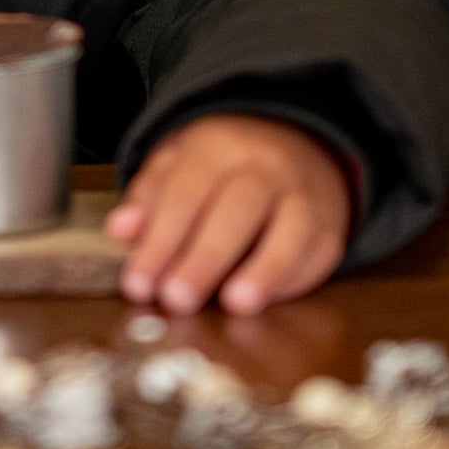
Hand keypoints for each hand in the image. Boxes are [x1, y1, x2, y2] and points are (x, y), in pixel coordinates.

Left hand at [108, 114, 350, 315]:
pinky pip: (317, 251)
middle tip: (177, 298)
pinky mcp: (328, 227)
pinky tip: (267, 299)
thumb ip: (149, 198)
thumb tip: (120, 230)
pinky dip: (294, 278)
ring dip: (263, 269)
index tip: (138, 283)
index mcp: (217, 146)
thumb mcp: (179, 164)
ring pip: (289, 228)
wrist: (298, 144)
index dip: (159, 242)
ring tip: (235, 303)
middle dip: (204, 258)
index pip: (185, 194)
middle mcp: (265, 165)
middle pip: (236, 208)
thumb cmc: (226, 166)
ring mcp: (303, 194)